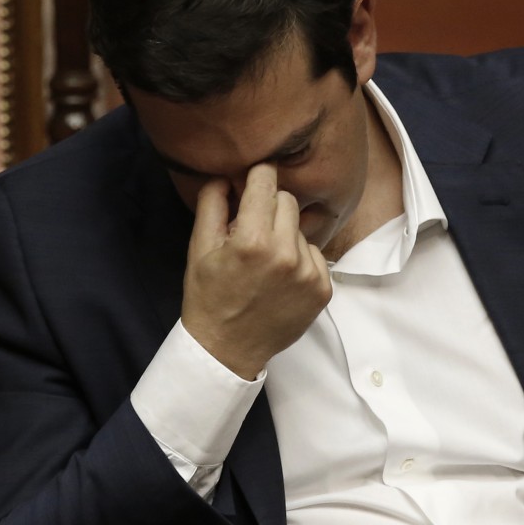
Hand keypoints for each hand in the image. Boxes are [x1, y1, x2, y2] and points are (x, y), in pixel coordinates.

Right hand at [181, 164, 331, 378]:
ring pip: (301, 228)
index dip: (257, 176)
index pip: (266, 182)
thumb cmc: (209, 297)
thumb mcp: (200, 248)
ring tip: (265, 261)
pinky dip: (299, 259)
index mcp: (253, 240)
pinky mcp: (323, 288)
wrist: (227, 350)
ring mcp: (309, 272)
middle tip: (252, 229)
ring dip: (284, 235)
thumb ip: (212, 203)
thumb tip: (228, 174)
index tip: (253, 179)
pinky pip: (315, 254)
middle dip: (269, 207)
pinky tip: (280, 277)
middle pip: (287, 200)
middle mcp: (286, 254)